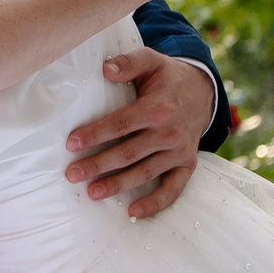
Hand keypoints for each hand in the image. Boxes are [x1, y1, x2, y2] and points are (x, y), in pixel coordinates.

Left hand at [65, 47, 217, 218]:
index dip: (95, 134)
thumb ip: (128, 62)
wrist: (202, 92)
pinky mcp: (187, 165)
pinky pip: (173, 189)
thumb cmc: (167, 77)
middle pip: (129, 153)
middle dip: (98, 165)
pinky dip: (155, 203)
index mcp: (157, 108)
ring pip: (145, 173)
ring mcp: (179, 151)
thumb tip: (106, 69)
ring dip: (118, 185)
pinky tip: (133, 212)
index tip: (71, 144)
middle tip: (72, 174)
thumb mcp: (151, 60)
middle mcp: (170, 132)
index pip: (121, 124)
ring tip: (92, 193)